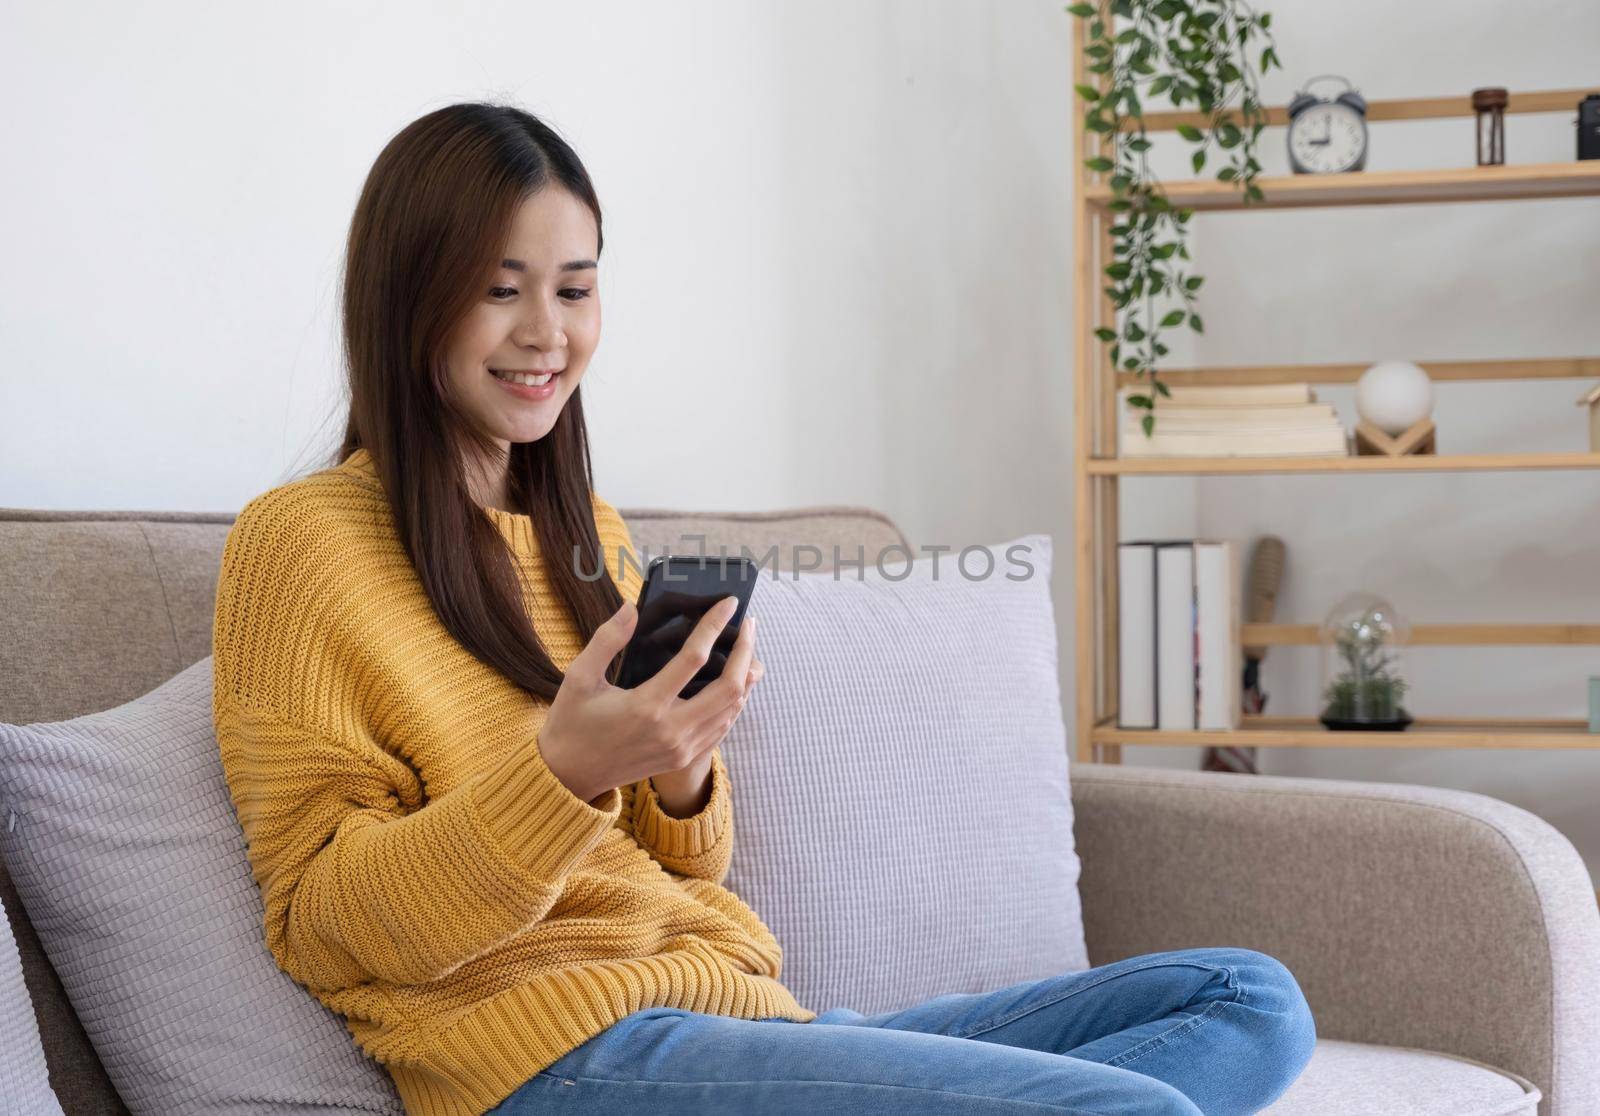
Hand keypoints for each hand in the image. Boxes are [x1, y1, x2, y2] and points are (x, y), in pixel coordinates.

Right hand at [537, 595, 759, 804]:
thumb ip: (606, 640)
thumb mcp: (579, 677)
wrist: (569, 776)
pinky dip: (736, 701)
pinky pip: (723, 727)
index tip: (729, 602)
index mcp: (646, 706)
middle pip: (729, 687)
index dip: (715, 626)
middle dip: (745, 651)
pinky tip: (736, 683)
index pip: (694, 658)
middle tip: (750, 624)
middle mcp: (671, 729)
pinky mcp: (684, 758)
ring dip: (746, 676)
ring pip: (732, 709)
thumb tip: (631, 607)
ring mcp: (682, 747)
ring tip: (748, 648)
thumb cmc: (572, 722)